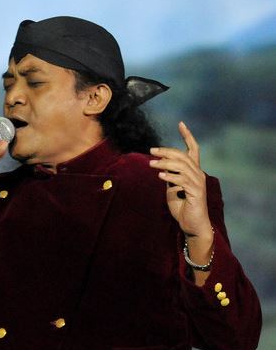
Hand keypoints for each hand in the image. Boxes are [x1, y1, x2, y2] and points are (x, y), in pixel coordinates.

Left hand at [149, 121, 211, 238]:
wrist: (193, 225)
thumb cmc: (182, 208)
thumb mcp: (172, 190)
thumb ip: (170, 178)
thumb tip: (162, 167)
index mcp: (194, 171)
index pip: (193, 149)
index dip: (187, 135)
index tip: (180, 123)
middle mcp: (198, 174)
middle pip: (183, 156)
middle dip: (166, 151)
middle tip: (151, 150)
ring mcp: (198, 183)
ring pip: (182, 166)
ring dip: (165, 164)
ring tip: (151, 164)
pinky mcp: (196, 193)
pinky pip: (182, 181)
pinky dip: (171, 177)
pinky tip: (161, 176)